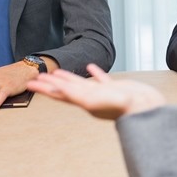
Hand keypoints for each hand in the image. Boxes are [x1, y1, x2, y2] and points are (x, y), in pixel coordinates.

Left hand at [26, 64, 165, 118]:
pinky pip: (101, 79)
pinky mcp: (115, 88)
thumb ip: (78, 95)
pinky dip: (95, 73)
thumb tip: (59, 88)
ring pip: (81, 83)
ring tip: (58, 72)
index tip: (30, 83)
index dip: (45, 88)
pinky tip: (91, 67)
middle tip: (37, 77)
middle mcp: (90, 98)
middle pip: (65, 89)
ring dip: (69, 78)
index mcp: (83, 101)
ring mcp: (102, 93)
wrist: (146, 109)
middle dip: (51, 83)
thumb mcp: (96, 101)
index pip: (59, 93)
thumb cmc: (123, 108)